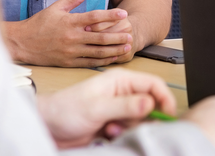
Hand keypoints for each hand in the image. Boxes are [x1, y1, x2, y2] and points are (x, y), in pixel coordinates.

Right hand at [3, 0, 133, 66]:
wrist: (21, 43)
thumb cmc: (39, 24)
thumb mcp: (56, 7)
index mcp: (70, 22)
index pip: (94, 17)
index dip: (110, 15)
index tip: (124, 13)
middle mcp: (72, 37)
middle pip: (99, 38)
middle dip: (117, 36)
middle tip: (130, 34)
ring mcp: (70, 51)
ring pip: (97, 52)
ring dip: (114, 50)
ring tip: (127, 47)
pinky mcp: (68, 62)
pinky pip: (89, 62)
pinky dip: (103, 61)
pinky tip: (113, 58)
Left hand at [37, 68, 175, 148]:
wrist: (46, 127)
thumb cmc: (64, 110)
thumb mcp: (96, 108)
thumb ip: (125, 106)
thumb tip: (150, 103)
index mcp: (121, 81)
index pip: (154, 84)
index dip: (164, 98)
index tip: (168, 114)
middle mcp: (122, 93)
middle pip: (151, 103)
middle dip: (146, 117)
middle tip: (135, 127)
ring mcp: (119, 108)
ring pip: (141, 119)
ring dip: (132, 128)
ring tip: (113, 129)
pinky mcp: (114, 122)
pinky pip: (130, 130)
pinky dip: (124, 134)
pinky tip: (108, 134)